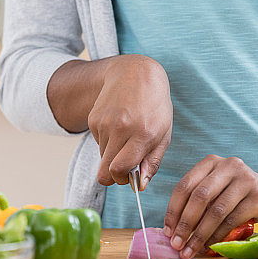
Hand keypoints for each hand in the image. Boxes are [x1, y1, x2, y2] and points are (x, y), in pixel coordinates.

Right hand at [88, 55, 172, 187]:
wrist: (135, 73)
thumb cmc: (155, 106)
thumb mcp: (164, 134)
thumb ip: (152, 162)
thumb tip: (140, 185)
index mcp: (142, 133)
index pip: (119, 170)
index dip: (122, 180)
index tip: (128, 178)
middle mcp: (120, 128)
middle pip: (104, 171)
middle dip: (113, 176)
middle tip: (124, 167)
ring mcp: (104, 122)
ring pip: (102, 157)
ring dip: (113, 154)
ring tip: (126, 136)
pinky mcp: (93, 119)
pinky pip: (98, 142)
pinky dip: (107, 140)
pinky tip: (118, 124)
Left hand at [162, 155, 257, 258]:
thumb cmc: (237, 196)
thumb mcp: (216, 191)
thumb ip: (197, 203)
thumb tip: (172, 230)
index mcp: (211, 162)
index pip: (185, 185)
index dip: (173, 210)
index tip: (167, 231)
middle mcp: (229, 165)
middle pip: (199, 196)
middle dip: (185, 223)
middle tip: (176, 244)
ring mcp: (246, 179)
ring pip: (216, 210)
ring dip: (200, 234)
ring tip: (190, 250)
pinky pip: (232, 219)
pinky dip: (218, 235)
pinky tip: (209, 246)